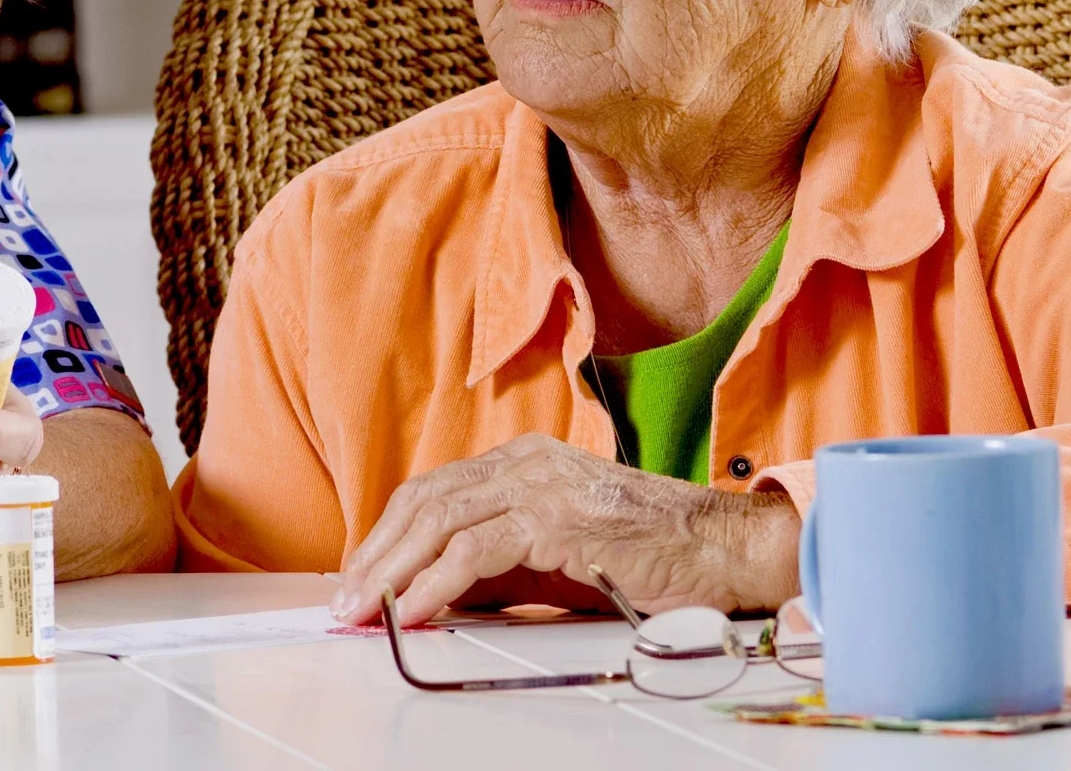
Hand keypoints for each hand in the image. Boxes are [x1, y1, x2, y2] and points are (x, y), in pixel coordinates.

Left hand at [329, 434, 799, 627]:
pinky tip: (416, 610)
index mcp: (522, 461)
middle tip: (346, 599)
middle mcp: (525, 463)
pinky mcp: (559, 520)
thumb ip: (499, 561)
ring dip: (392, 570)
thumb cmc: (649, 553)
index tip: (359, 576)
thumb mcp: (557, 552)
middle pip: (424, 502)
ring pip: (439, 521)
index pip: (432, 491)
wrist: (725, 547)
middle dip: (375, 554)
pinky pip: (477, 551)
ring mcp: (542, 486)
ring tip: (366, 609)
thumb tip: (434, 593)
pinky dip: (437, 582)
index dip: (387, 535)